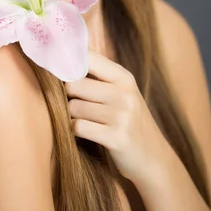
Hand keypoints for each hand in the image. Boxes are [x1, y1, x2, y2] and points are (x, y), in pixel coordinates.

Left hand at [64, 48, 167, 182]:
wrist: (154, 159)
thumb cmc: (129, 121)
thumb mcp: (122, 92)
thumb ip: (98, 74)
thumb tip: (67, 51)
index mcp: (124, 77)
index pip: (87, 58)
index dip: (67, 62)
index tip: (56, 68)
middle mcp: (124, 93)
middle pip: (74, 84)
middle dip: (67, 95)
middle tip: (73, 103)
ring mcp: (121, 116)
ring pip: (73, 107)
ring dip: (71, 115)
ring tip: (83, 120)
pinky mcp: (116, 138)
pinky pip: (78, 127)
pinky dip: (75, 130)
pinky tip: (85, 132)